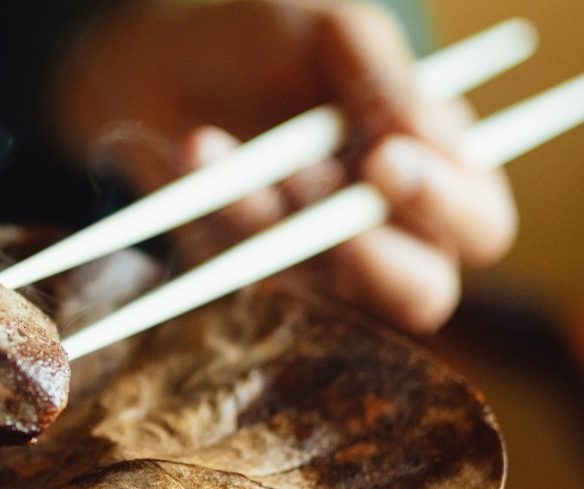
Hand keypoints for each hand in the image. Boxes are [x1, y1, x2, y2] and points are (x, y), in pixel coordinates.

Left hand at [50, 0, 516, 332]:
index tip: (386, 156)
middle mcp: (390, 235)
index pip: (479, 224)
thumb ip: (385, 77)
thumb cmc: (274, 42)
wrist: (172, 62)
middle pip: (422, 293)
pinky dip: (219, 209)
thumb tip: (426, 134)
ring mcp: (318, 267)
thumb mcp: (335, 33)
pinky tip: (197, 147)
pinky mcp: (249, 276)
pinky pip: (244, 269)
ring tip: (224, 139)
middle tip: (314, 188)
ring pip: (319, 282)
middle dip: (373, 252)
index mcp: (440, 174)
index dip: (444, 204)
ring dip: (271, 216)